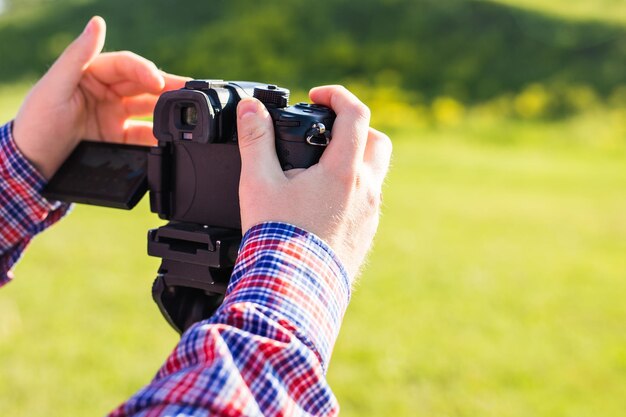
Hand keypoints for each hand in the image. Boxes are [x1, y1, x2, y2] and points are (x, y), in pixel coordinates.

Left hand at [12, 16, 188, 179]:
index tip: (159, 81)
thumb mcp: (53, 87)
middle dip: (167, 88)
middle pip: (143, 85)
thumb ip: (77, 55)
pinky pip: (145, 136)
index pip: (125, 66)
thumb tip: (98, 23)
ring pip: (149, 109)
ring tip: (185, 116)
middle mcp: (106, 93)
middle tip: (189, 92)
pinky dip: (159, 137)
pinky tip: (169, 139)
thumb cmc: (36, 124)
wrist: (32, 168)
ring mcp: (115, 117)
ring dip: (167, 111)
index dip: (145, 70)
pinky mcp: (120, 140)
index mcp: (90, 73)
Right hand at [236, 86, 391, 280]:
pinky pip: (367, 201)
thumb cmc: (278, 238)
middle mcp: (366, 190)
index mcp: (344, 171)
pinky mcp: (365, 234)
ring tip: (318, 169)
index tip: (316, 97)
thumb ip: (255, 140)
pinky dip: (351, 189)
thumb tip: (252, 108)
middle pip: (377, 141)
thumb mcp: (259, 182)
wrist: (293, 290)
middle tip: (325, 133)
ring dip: (353, 160)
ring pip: (374, 173)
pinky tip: (322, 202)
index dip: (337, 96)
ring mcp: (369, 214)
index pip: (356, 114)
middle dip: (354, 128)